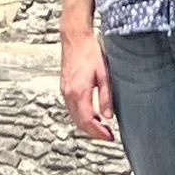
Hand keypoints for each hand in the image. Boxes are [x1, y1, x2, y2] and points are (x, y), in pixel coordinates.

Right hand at [60, 25, 114, 142]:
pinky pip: (71, 108)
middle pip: (79, 122)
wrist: (74, 37)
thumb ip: (105, 97)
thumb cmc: (90, 52)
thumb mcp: (103, 74)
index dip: (98, 133)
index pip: (87, 121)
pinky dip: (81, 116)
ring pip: (74, 117)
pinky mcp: (64, 87)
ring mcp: (64, 91)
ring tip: (102, 127)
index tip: (109, 138)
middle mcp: (69, 94)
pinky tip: (91, 114)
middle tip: (107, 135)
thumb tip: (108, 116)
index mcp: (79, 92)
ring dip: (87, 125)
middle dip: (93, 132)